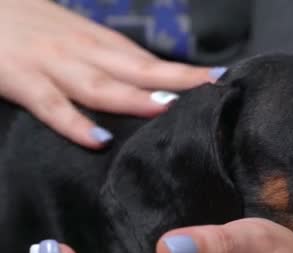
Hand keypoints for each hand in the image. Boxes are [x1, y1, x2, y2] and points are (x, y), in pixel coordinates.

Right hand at [0, 0, 223, 147]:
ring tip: (170, 110)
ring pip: (102, 86)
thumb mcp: (69, 31)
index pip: (147, 61)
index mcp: (96, 41)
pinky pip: (51, 105)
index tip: (218, 80)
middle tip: (213, 92)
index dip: (183, 72)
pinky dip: (74, 122)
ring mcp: (53, 65)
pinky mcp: (20, 79)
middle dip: (177, 81)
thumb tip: (140, 81)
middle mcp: (82, 51)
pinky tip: (99, 139)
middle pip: (138, 70)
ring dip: (137, 99)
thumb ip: (101, 56)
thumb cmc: (24, 19)